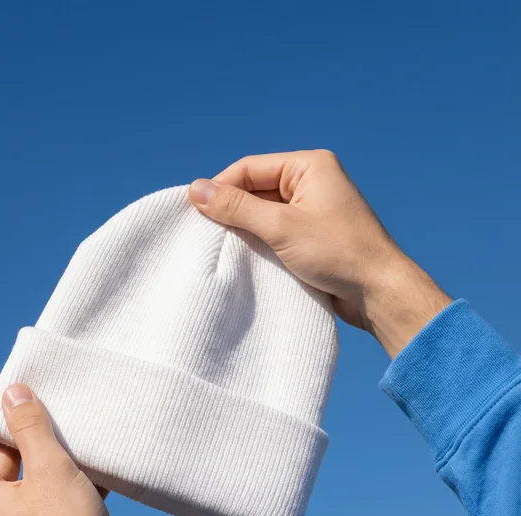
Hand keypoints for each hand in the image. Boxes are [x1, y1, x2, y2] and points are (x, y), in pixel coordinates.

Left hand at [0, 383, 127, 515]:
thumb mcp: (50, 468)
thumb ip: (30, 426)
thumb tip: (12, 394)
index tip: (3, 390)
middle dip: (20, 434)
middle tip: (47, 410)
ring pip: (20, 485)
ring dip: (44, 459)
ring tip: (74, 439)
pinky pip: (38, 507)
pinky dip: (57, 486)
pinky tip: (91, 474)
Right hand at [189, 150, 450, 357]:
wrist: (379, 291)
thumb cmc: (337, 253)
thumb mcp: (281, 227)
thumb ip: (237, 208)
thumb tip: (195, 189)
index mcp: (309, 165)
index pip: (250, 168)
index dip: (220, 187)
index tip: (194, 211)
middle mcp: (312, 181)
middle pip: (256, 188)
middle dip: (232, 209)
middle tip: (206, 233)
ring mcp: (314, 209)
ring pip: (265, 212)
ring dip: (245, 229)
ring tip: (224, 246)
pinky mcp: (314, 235)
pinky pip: (277, 231)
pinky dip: (261, 242)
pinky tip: (247, 257)